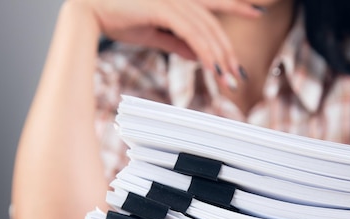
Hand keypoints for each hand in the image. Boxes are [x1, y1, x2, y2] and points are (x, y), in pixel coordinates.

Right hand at [69, 0, 263, 79]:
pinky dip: (206, 53)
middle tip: (237, 76)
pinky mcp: (164, 8)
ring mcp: (172, 0)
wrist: (91, 12)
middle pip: (214, 25)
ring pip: (206, 31)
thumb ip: (178, 43)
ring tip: (228, 81)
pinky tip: (213, 69)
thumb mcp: (155, 34)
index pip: (214, 3)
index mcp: (178, 0)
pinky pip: (193, 34)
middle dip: (228, 52)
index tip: (258, 12)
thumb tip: (199, 56)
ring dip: (219, 58)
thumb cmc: (119, 19)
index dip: (237, 6)